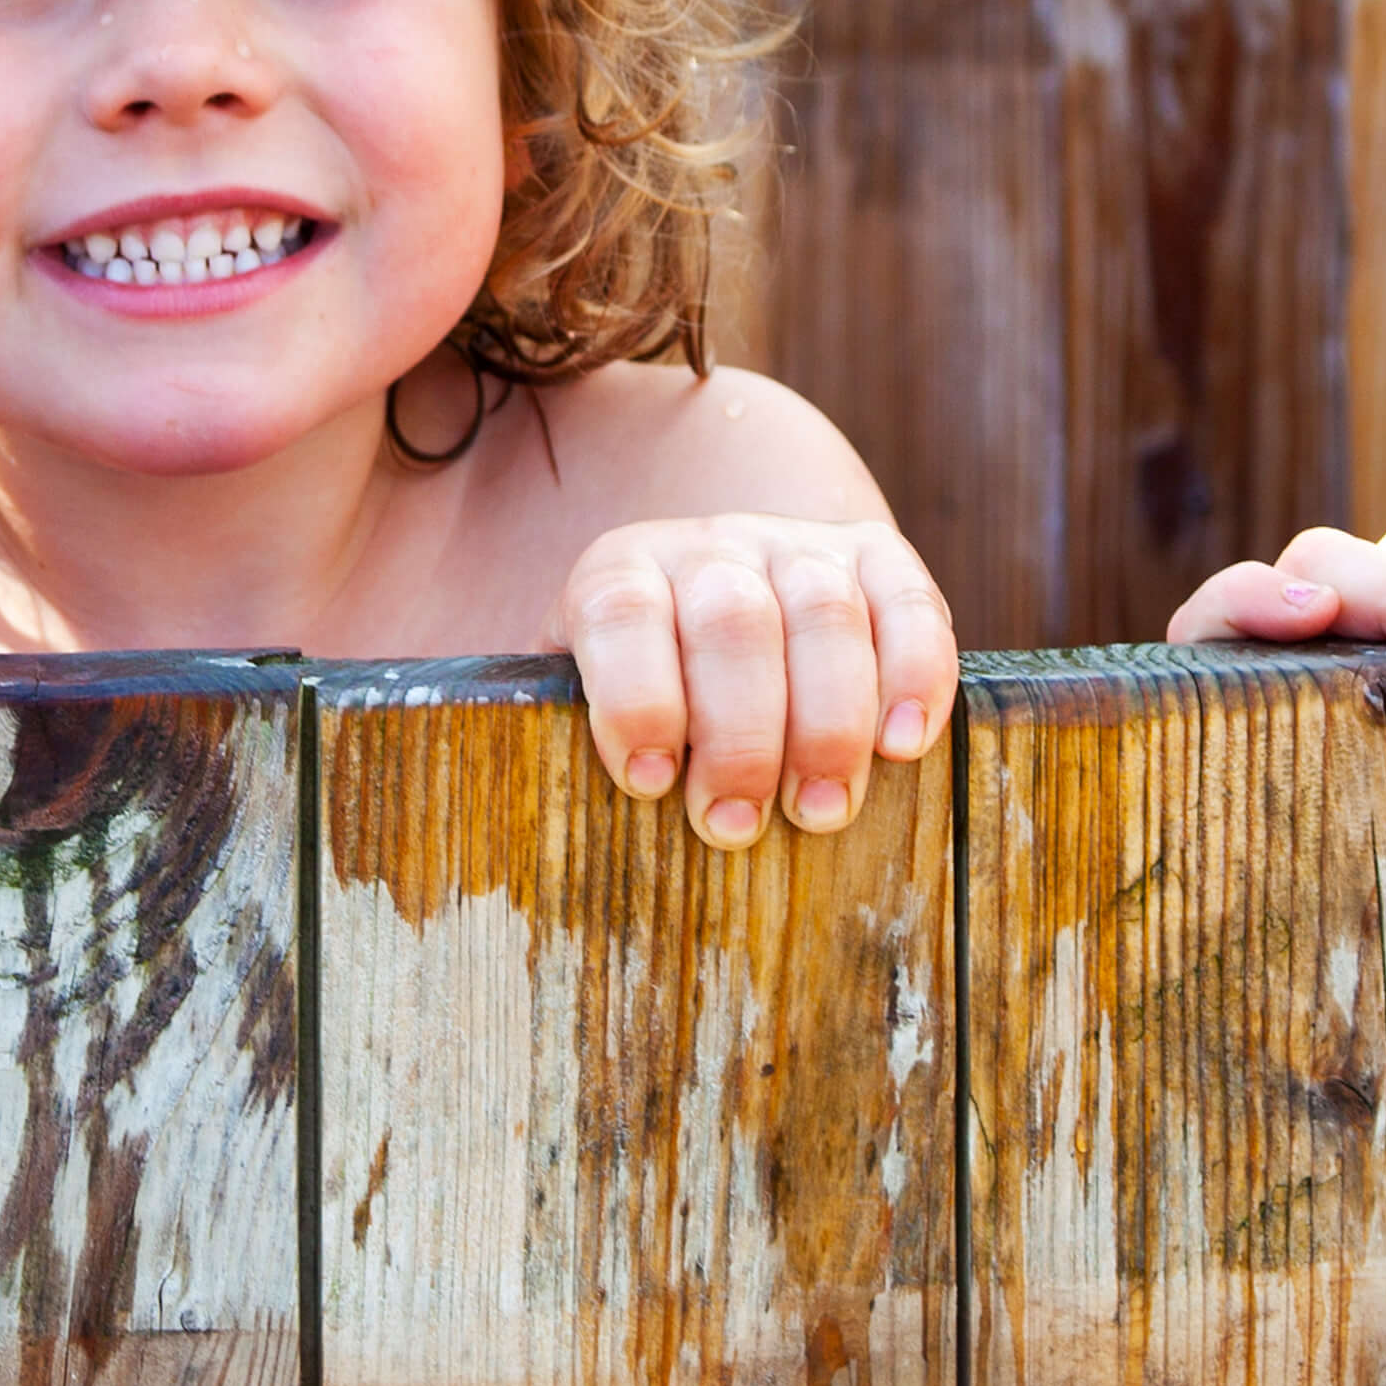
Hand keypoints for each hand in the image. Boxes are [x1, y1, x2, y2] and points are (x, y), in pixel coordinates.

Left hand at [563, 513, 955, 848]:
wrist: (721, 617)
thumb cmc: (650, 704)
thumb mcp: (583, 707)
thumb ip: (559, 743)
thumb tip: (471, 839)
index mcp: (621, 574)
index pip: (621, 612)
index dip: (636, 698)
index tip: (649, 783)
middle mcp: (710, 548)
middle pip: (730, 620)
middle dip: (739, 735)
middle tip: (735, 827)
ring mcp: (797, 546)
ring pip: (823, 612)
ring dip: (828, 723)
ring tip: (817, 812)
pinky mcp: (876, 559)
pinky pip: (908, 602)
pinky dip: (914, 674)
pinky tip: (901, 745)